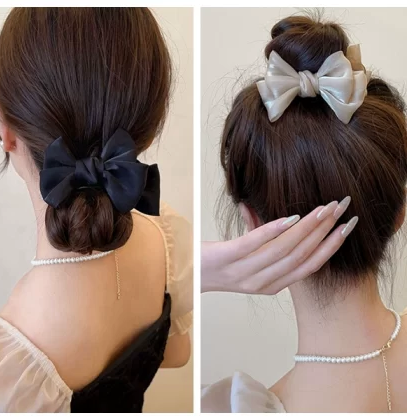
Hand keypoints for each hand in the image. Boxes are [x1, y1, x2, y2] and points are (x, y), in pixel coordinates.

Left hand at [201, 197, 356, 294]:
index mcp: (271, 285)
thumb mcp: (249, 259)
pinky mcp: (227, 258)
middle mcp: (262, 282)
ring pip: (283, 250)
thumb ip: (267, 241)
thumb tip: (284, 217)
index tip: (347, 227)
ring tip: (322, 209)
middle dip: (325, 231)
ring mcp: (244, 271)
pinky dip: (274, 230)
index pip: (309, 267)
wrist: (189, 274)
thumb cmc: (220, 265)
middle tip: (341, 208)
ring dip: (306, 228)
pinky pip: (255, 244)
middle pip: (301, 256)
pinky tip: (290, 216)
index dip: (330, 247)